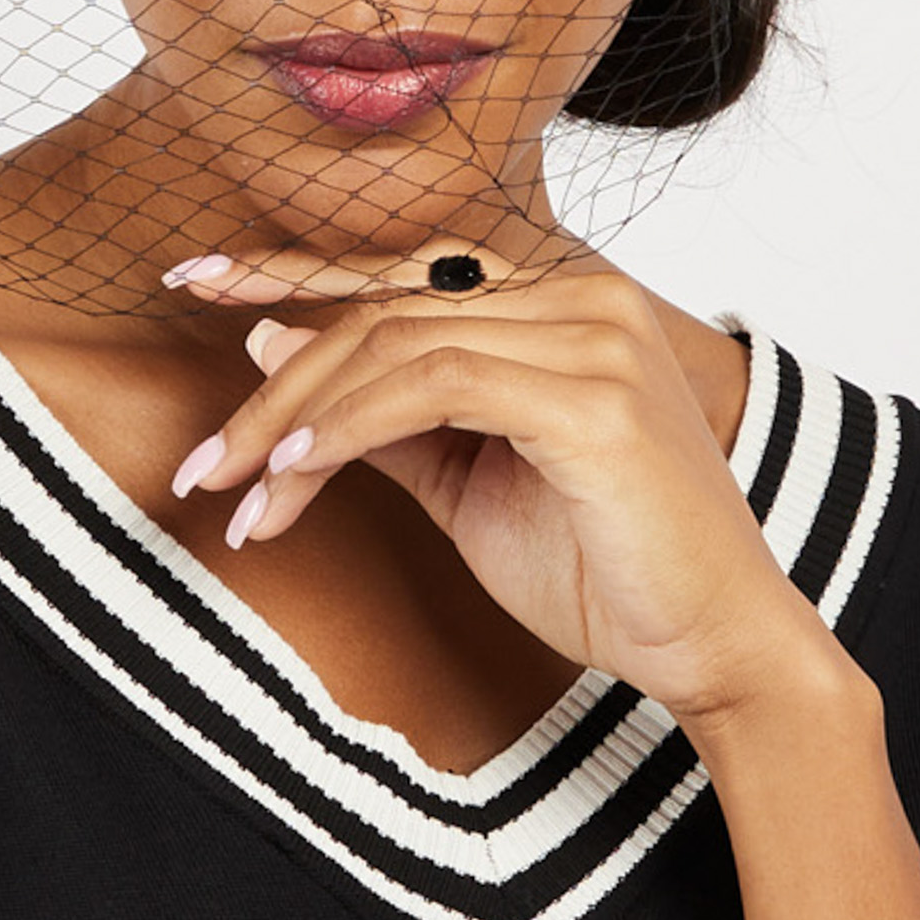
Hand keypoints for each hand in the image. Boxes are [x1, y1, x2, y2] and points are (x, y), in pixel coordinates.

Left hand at [161, 243, 850, 724]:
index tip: (198, 279)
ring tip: (235, 491)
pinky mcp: (590, 394)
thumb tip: (272, 344)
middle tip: (200, 458)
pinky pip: (431, 384)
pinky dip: (348, 428)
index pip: (404, 269)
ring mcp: (592, 335)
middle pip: (385, 306)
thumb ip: (385, 415)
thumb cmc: (608, 569)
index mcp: (559, 301)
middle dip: (275, 381)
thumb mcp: (469, 482)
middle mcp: (581, 294)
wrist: (721, 650)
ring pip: (395, 342)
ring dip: (294, 421)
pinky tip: (294, 476)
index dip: (294, 270)